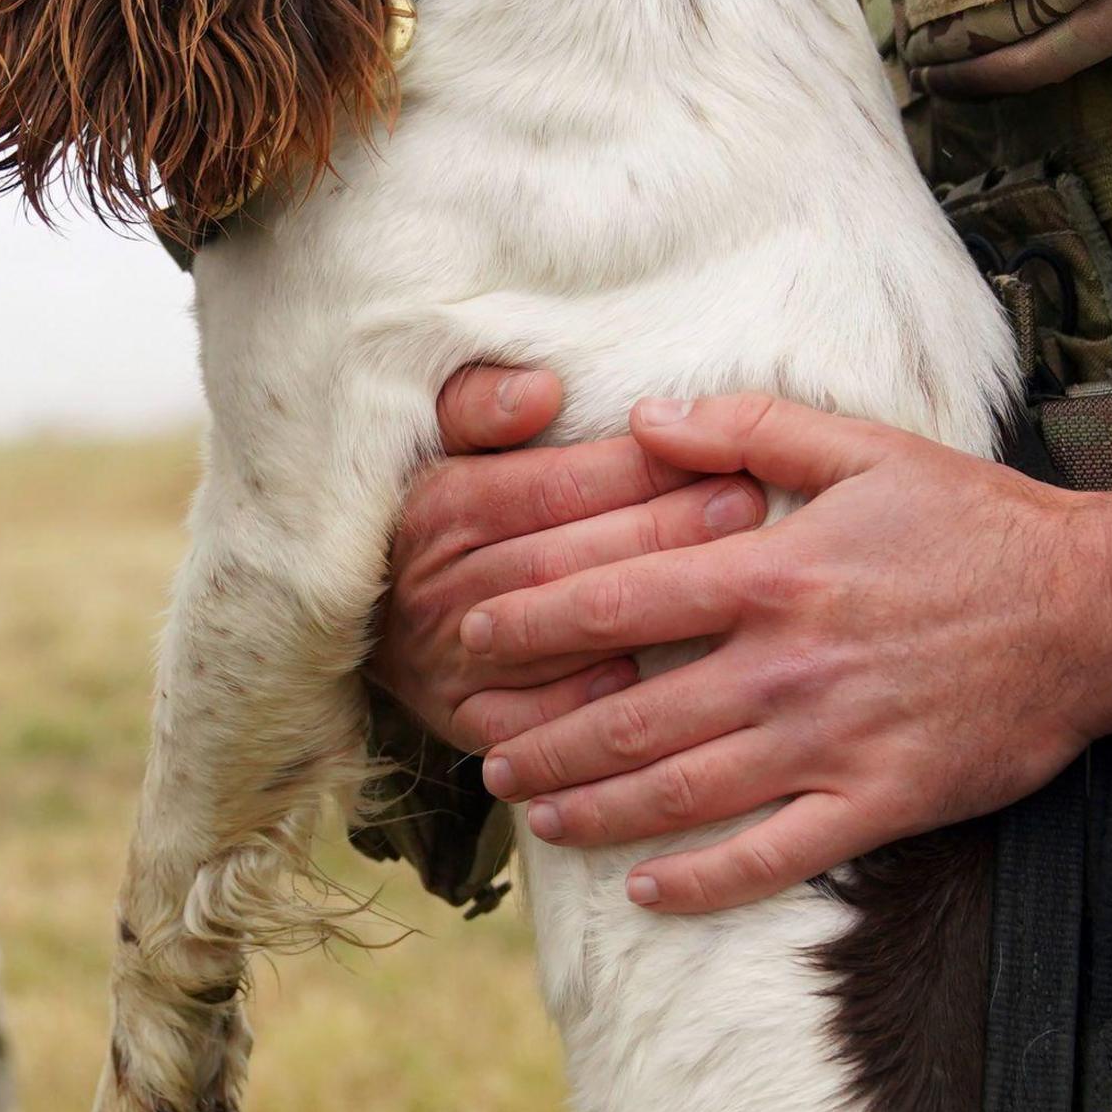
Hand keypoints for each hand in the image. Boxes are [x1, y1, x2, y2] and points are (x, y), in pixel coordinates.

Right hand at [368, 367, 772, 750]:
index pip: (552, 487)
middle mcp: (442, 586)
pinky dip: (589, 698)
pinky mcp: (459, 719)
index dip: (637, 471)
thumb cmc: (429, 511)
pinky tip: (653, 676)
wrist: (365, 611)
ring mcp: (449, 660)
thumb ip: (479, 403)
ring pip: (558, 639)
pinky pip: (532, 718)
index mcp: (441, 508)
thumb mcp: (436, 438)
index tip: (717, 456)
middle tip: (746, 507)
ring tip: (729, 584)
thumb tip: (542, 392)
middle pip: (567, 560)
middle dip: (663, 531)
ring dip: (647, 612)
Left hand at [463, 395, 1111, 913]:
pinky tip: (646, 892)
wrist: (1094, 610)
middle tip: (484, 756)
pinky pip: (772, 856)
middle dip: (544, 741)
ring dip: (598, 810)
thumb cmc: (977, 523)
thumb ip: (747, 428)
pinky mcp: (880, 802)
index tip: (475, 639)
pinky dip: (701, 882)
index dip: (531, 624)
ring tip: (539, 814)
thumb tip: (640, 422)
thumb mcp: (864, 447)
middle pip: (629, 715)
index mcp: (772, 572)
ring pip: (682, 793)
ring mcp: (831, 741)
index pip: (614, 601)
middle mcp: (786, 664)